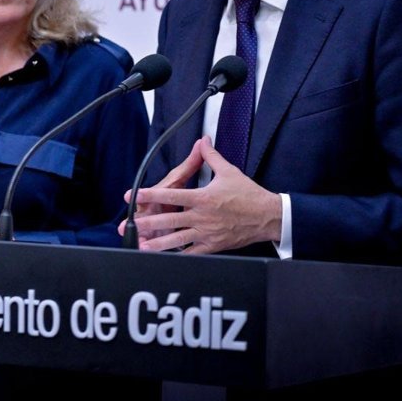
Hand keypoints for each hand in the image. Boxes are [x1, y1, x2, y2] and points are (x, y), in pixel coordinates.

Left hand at [134, 137, 281, 253]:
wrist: (269, 216)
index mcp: (203, 198)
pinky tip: (167, 259)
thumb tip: (203, 141)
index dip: (151, 194)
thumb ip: (211, 156)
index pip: (171, 194)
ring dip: (159, 244)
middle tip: (132, 224)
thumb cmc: (250, 195)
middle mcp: (202, 216)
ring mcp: (207, 233)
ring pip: (179, 239)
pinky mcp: (214, 245)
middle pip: (170, 219)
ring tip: (143, 246)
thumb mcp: (229, 172)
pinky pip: (194, 253)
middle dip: (149, 222)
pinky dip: (179, 256)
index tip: (134, 195)